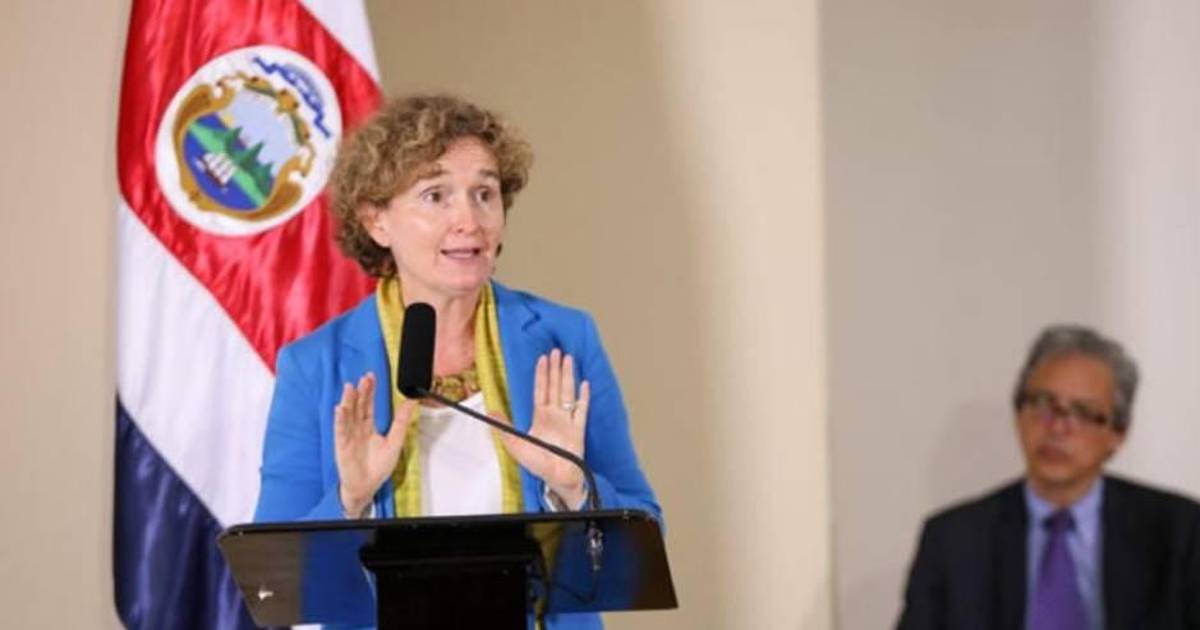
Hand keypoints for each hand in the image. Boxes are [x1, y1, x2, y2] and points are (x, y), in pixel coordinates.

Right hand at [334, 372, 414, 516]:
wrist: (366, 487)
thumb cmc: (378, 467)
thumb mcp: (395, 442)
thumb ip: (401, 422)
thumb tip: (411, 403)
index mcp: (368, 426)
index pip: (368, 405)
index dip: (370, 391)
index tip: (371, 377)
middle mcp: (357, 428)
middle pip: (358, 407)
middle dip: (361, 392)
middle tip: (364, 378)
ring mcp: (348, 436)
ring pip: (348, 415)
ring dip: (348, 401)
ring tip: (350, 388)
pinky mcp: (342, 446)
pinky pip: (340, 431)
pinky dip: (340, 420)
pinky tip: (340, 409)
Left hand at [498, 349, 589, 506]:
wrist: (557, 478)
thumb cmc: (538, 464)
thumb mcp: (515, 445)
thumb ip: (504, 427)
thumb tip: (491, 411)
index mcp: (540, 417)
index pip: (540, 390)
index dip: (541, 374)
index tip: (542, 359)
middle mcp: (554, 416)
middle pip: (555, 387)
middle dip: (555, 369)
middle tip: (556, 351)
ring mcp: (567, 421)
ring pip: (568, 392)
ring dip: (568, 376)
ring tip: (569, 359)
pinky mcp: (579, 429)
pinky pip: (582, 409)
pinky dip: (584, 397)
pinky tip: (585, 383)